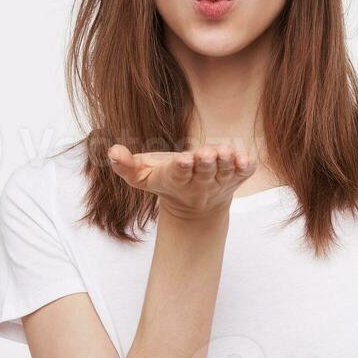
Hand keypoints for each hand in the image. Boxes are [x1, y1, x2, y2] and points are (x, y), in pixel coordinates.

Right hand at [106, 142, 255, 221]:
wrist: (196, 207)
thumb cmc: (166, 181)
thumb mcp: (142, 177)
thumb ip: (126, 166)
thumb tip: (112, 151)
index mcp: (177, 179)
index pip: (179, 174)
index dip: (182, 168)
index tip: (185, 160)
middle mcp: (200, 182)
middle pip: (205, 172)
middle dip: (206, 163)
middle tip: (207, 154)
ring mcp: (220, 180)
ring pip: (226, 172)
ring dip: (227, 163)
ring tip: (225, 152)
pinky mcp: (236, 177)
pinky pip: (244, 173)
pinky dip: (246, 167)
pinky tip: (246, 159)